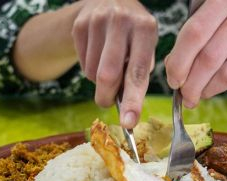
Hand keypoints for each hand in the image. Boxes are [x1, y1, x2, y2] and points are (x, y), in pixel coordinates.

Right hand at [72, 0, 157, 126]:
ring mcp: (97, 21)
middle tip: (108, 103)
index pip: (138, 72)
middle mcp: (121, 21)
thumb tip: (129, 108)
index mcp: (145, 28)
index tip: (129, 122)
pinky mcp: (79, 24)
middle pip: (108, 75)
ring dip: (99, 82)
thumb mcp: (146, 44)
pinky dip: (90, 69)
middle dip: (106, 97)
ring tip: (108, 66)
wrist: (108, 0)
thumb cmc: (133, 34)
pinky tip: (98, 56)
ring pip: (92, 73)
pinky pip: (82, 63)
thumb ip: (141, 72)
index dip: (133, 100)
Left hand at [165, 0, 226, 107]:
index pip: (194, 30)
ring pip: (222, 67)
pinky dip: (218, 87)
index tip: (172, 76)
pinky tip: (211, 90)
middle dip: (188, 78)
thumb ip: (200, 34)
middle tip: (181, 91)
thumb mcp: (225, 16)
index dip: (178, 58)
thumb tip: (172, 64)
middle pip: (206, 51)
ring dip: (202, 87)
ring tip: (194, 95)